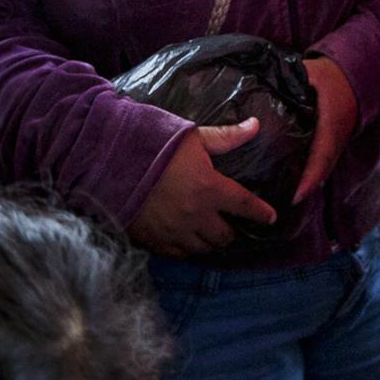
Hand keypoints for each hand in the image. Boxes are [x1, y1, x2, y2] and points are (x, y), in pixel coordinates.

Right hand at [130, 119, 276, 257]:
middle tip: (231, 222)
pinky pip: (179, 254)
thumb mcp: (192, 135)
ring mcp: (174, 231)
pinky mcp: (153, 241)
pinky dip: (187, 248)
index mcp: (209, 188)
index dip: (261, 213)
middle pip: (225, 236)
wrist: (107, 161)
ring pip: (203, 248)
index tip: (271, 218)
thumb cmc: (153, 143)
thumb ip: (226, 137)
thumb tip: (256, 125)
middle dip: (232, 230)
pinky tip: (187, 238)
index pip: (245, 206)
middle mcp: (196, 215)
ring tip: (210, 231)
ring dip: (211, 241)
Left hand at [293, 53, 357, 201]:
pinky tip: (292, 178)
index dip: (308, 179)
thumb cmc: (332, 74)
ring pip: (322, 168)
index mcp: (331, 123)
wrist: (358, 72)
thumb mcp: (310, 72)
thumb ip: (288, 80)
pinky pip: (322, 161)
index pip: (321, 156)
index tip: (294, 197)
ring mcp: (337, 141)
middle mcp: (337, 138)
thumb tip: (260, 86)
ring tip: (282, 196)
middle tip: (279, 203)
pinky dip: (310, 173)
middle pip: (321, 170)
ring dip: (306, 183)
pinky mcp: (334, 140)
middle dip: (303, 189)